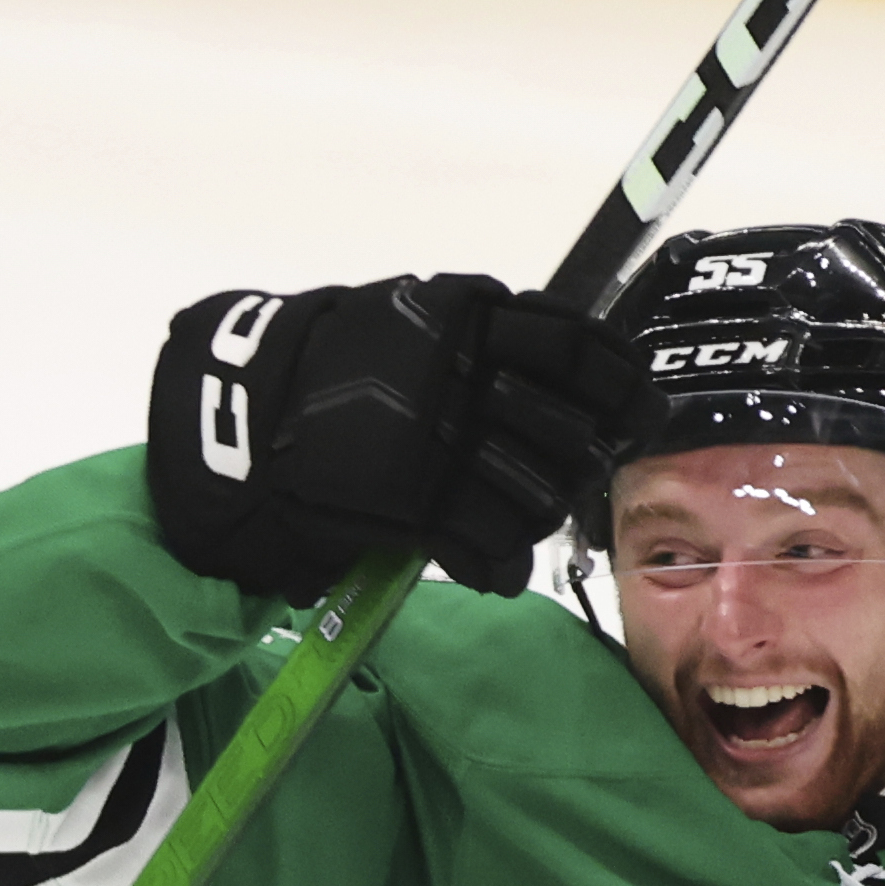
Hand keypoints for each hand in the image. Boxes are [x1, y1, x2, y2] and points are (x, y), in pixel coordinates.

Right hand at [146, 273, 654, 601]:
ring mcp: (438, 441)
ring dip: (536, 515)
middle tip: (575, 472)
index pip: (574, 345)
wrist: (243, 420)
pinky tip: (493, 566)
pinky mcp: (414, 504)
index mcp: (464, 319)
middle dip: (580, 461)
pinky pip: (489, 544)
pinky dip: (499, 564)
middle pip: (567, 429)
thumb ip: (486, 340)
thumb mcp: (413, 324)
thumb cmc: (334, 372)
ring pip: (536, 494)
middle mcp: (459, 375)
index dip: (621, 381)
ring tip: (518, 517)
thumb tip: (582, 369)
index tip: (641, 407)